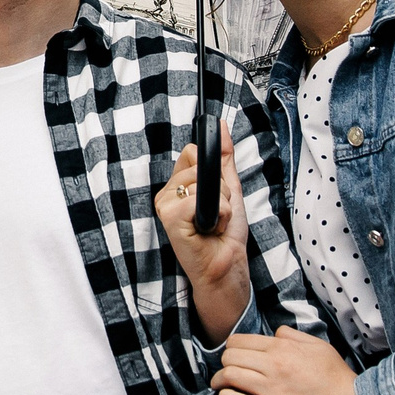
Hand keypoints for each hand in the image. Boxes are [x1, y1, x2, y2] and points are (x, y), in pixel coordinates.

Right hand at [156, 115, 249, 341]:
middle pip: (200, 164)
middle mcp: (167, 193)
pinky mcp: (170, 218)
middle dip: (221, 190)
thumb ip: (223, 158)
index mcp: (177, 185)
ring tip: (214, 224)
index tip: (217, 195)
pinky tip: (210, 230)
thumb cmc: (225, 236)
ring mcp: (165, 205)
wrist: (227, 268)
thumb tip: (220, 126)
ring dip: (222, 204)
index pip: (192, 152)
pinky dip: (218, 215)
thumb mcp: (229, 189)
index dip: (213, 171)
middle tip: (217, 214)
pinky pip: (199, 199)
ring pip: (203, 182)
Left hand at [212, 327, 373, 394]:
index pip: (240, 340)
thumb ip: (294, 337)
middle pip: (230, 357)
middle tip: (226, 372)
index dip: (232, 348)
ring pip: (229, 376)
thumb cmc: (339, 380)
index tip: (233, 358)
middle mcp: (274, 366)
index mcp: (283, 348)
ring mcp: (272, 390)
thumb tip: (276, 333)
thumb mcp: (320, 347)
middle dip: (224, 363)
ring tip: (220, 386)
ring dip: (219, 381)